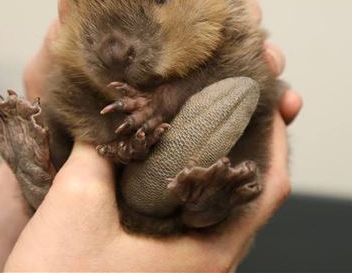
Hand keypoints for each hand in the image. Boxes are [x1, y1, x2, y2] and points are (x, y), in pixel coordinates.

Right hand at [11, 0, 301, 270]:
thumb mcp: (77, 205)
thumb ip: (99, 153)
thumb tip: (111, 120)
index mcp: (207, 254)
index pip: (268, 187)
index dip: (274, 136)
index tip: (268, 96)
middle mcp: (208, 263)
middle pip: (250, 193)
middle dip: (250, 141)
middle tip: (241, 97)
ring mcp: (186, 268)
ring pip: (221, 205)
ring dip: (220, 159)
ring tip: (209, 116)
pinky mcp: (162, 266)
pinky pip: (193, 216)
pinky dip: (191, 180)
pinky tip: (170, 157)